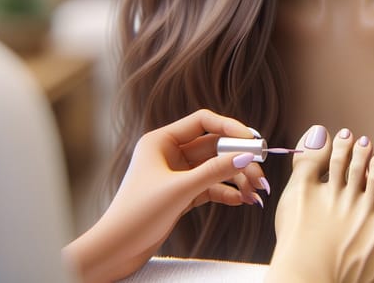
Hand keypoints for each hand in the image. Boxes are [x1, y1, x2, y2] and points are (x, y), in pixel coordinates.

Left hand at [64, 109, 266, 282]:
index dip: (230, 127)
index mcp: (161, 140)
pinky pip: (210, 187)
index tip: (252, 140)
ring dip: (236, 178)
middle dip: (238, 159)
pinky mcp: (180, 195)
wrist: (114, 252)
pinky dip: (226, 192)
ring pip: (214, 168)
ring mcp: (176, 174)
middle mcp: (169, 153)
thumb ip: (215, 171)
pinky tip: (242, 201)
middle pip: (213, 147)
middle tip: (260, 174)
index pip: (203, 121)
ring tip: (256, 193)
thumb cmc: (137, 215)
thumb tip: (247, 155)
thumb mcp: (179, 190)